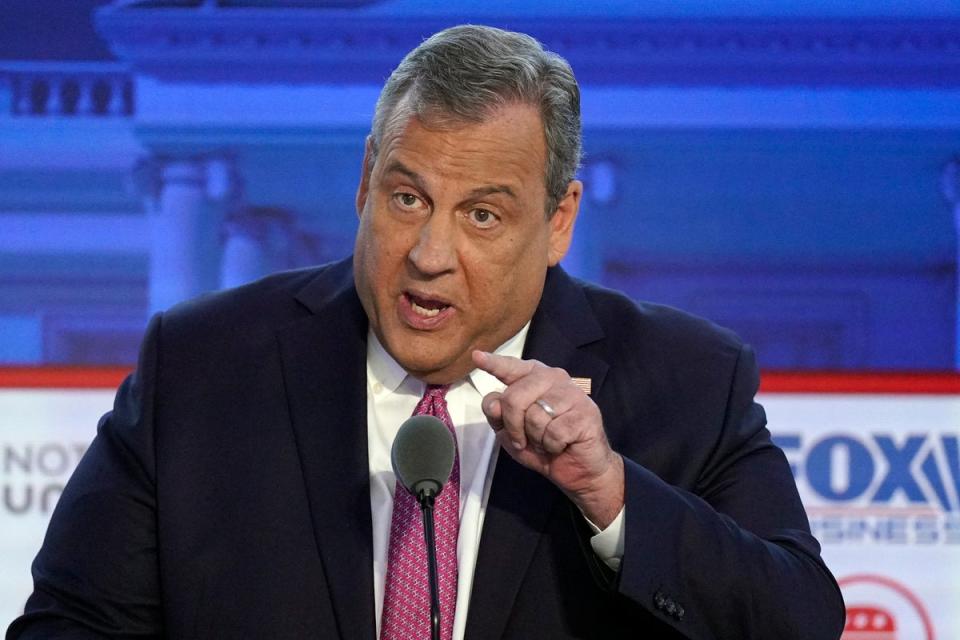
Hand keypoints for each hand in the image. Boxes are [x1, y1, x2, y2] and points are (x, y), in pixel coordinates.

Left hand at [471, 350, 623, 527]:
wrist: (580, 470)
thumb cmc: (544, 446)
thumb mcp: (511, 433)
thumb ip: (498, 415)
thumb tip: (494, 403)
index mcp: (534, 378)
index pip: (511, 368)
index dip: (494, 363)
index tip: (477, 356)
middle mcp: (554, 378)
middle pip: (514, 397)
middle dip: (513, 426)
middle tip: (523, 440)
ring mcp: (572, 393)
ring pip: (535, 417)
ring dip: (536, 439)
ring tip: (546, 441)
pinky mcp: (585, 412)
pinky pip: (553, 432)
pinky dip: (552, 446)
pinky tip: (561, 445)